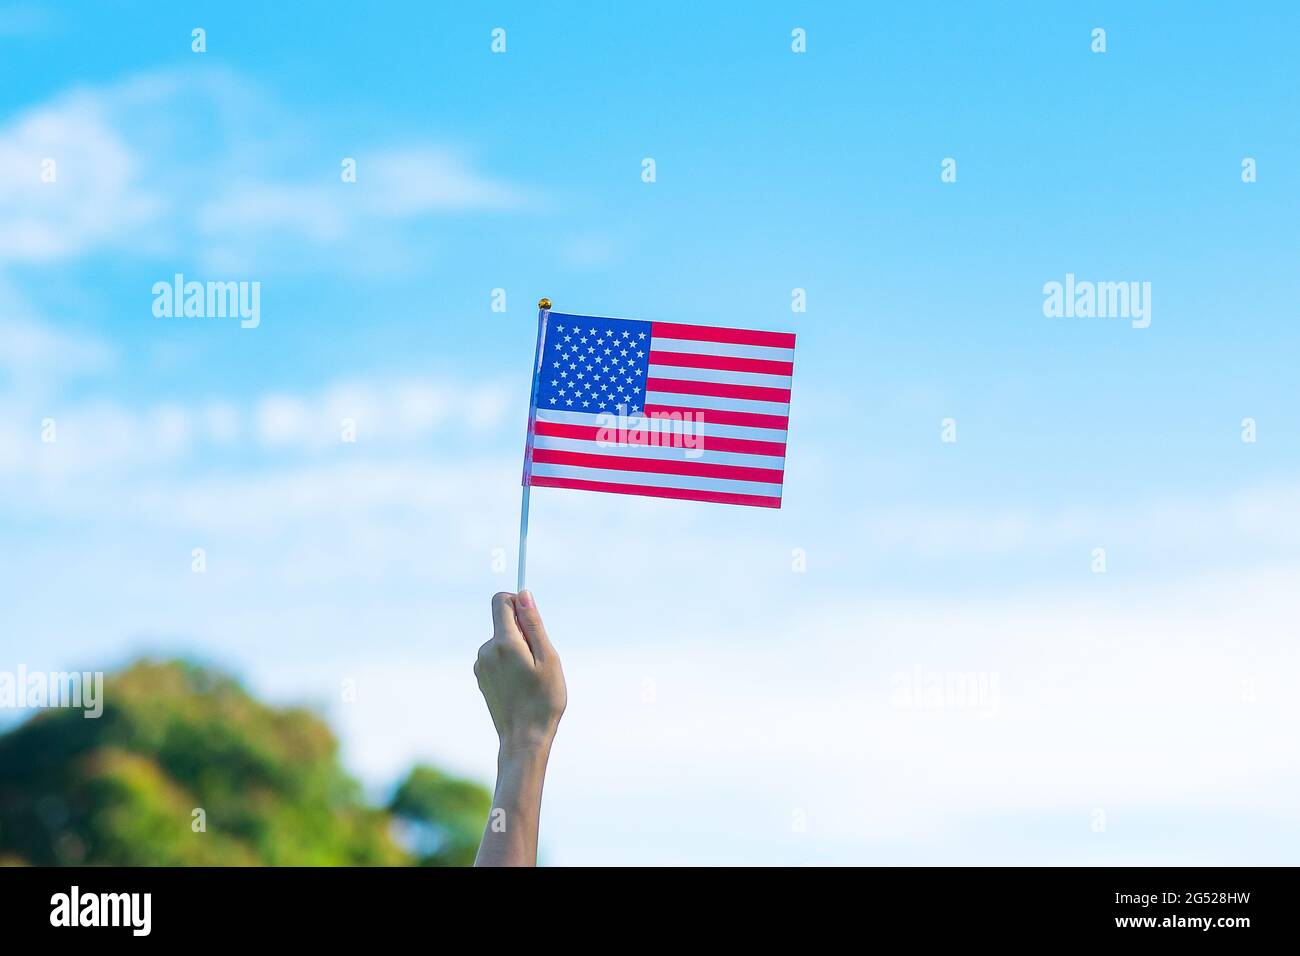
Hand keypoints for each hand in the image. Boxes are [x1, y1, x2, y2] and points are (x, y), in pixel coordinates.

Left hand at [475, 591, 566, 755]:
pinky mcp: (481, 678)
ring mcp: (481, 665)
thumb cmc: (543, 699)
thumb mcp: (547, 658)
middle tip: (538, 661)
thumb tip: (523, 595)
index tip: (532, 621)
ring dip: (517, 650)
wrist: (524, 738)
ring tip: (530, 678)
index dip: (518, 603)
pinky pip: (496, 657)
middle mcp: (486, 651)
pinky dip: (509, 663)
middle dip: (522, 632)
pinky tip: (520, 686)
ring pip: (501, 641)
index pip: (501, 601)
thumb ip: (533, 624)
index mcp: (504, 642)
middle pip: (503, 622)